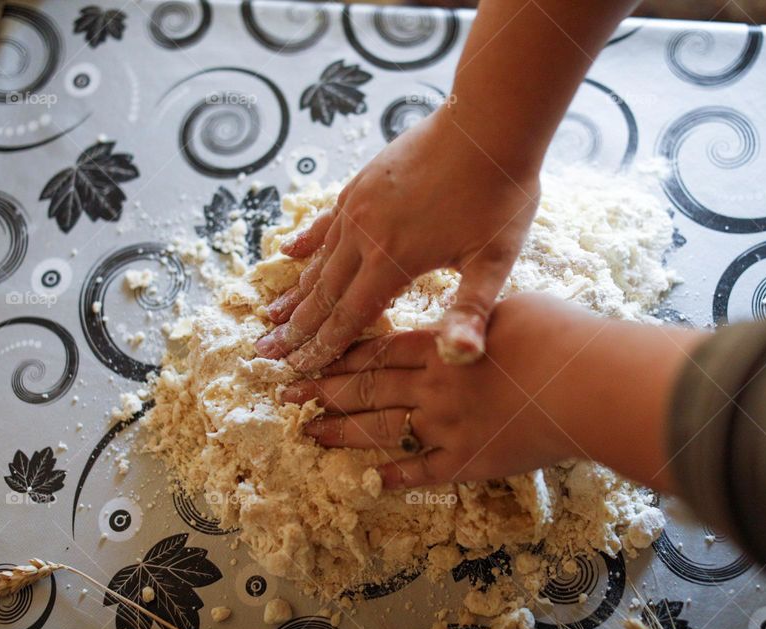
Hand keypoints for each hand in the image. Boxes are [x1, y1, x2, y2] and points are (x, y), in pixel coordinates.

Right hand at [255, 109, 539, 371]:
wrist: (489, 122)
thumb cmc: (499, 194)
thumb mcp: (495, 260)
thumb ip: (472, 311)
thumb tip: (461, 360)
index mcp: (394, 260)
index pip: (349, 317)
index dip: (323, 347)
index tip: (298, 370)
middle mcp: (364, 235)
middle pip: (323, 292)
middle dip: (296, 328)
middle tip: (266, 353)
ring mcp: (359, 205)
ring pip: (318, 259)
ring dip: (295, 291)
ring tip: (270, 314)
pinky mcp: (361, 182)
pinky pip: (325, 220)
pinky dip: (307, 242)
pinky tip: (289, 252)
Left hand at [282, 293, 704, 490]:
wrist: (588, 383)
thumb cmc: (557, 335)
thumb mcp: (509, 306)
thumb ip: (474, 318)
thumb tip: (463, 321)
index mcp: (440, 344)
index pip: (376, 350)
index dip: (338, 354)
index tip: (307, 357)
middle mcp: (432, 386)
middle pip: (367, 388)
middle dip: (323, 392)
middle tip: (287, 398)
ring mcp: (447, 426)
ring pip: (381, 428)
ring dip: (342, 432)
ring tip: (309, 434)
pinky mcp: (470, 459)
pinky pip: (424, 472)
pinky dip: (397, 477)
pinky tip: (372, 481)